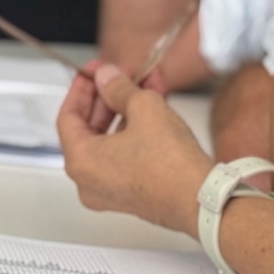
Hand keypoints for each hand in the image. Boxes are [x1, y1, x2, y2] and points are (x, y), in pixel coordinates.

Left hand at [57, 63, 210, 232]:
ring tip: (147, 82)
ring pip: (113, 138)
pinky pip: (127, 153)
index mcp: (81, 162)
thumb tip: (108, 78)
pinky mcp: (134, 192)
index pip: (68, 116)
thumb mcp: (143, 108)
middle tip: (122, 74)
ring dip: (129, 107)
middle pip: (91, 127)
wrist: (204, 200)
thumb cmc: (171, 166)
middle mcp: (90, 181)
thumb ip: (118, 87)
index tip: (94, 72)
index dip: (83, 87)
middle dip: (111, 95)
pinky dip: (138, 128)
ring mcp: (112, 189)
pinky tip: (156, 104)